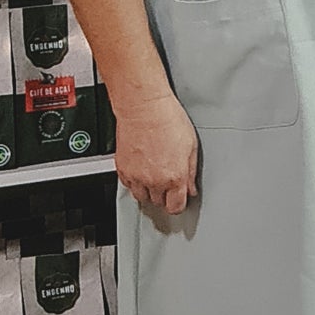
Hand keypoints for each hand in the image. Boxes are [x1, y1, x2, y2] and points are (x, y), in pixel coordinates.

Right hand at [116, 94, 198, 214]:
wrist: (143, 108)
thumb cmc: (168, 119)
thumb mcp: (191, 145)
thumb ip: (191, 171)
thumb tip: (191, 187)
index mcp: (174, 177)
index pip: (176, 207)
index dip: (179, 204)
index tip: (180, 198)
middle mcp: (154, 181)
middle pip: (159, 203)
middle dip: (165, 195)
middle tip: (169, 180)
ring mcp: (136, 177)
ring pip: (142, 197)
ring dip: (149, 191)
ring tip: (155, 175)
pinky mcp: (122, 169)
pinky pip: (128, 186)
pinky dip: (135, 182)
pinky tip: (142, 169)